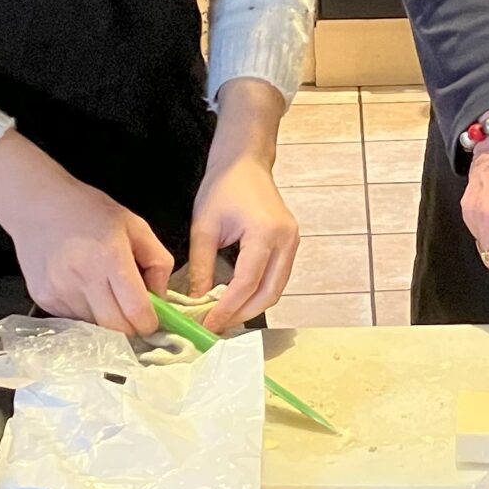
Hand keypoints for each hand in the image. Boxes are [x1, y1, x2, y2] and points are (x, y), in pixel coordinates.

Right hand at [0, 131, 174, 333]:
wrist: (37, 205)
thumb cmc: (89, 211)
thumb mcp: (135, 225)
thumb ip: (158, 262)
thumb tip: (162, 298)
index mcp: (110, 258)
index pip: (136, 312)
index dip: (150, 322)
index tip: (152, 317)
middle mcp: (83, 279)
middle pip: (116, 329)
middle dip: (130, 326)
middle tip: (132, 311)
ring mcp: (59, 292)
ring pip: (94, 327)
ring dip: (105, 317)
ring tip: (101, 288)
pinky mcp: (43, 299)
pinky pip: (73, 319)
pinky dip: (84, 311)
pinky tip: (80, 286)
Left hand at [187, 80, 301, 331]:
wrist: (245, 162)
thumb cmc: (223, 187)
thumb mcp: (203, 227)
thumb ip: (200, 267)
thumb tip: (196, 302)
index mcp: (265, 234)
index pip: (246, 283)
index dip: (227, 308)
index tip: (207, 324)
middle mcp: (286, 241)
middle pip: (268, 293)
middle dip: (242, 314)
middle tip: (216, 326)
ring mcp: (292, 243)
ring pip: (276, 289)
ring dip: (251, 307)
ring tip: (224, 317)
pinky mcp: (290, 244)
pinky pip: (277, 278)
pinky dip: (258, 293)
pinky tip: (237, 299)